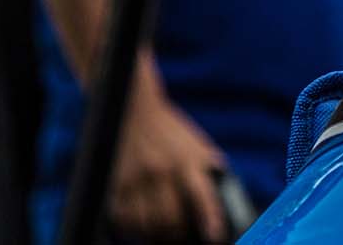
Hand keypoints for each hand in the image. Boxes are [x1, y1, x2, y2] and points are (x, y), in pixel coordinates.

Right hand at [111, 93, 228, 241]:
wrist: (136, 111)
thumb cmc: (172, 132)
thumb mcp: (197, 145)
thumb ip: (209, 169)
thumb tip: (226, 195)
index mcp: (187, 159)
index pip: (201, 195)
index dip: (209, 218)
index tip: (214, 236)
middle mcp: (161, 170)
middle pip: (170, 217)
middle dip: (178, 233)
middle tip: (182, 236)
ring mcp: (136, 178)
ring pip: (145, 223)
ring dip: (155, 234)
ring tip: (162, 233)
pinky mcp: (116, 183)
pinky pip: (123, 218)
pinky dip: (132, 228)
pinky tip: (140, 225)